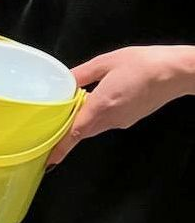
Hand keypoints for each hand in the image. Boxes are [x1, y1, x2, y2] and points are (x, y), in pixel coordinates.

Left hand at [48, 45, 194, 165]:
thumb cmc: (141, 64)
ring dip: (79, 124)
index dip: (61, 147)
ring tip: (64, 115)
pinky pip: (106, 122)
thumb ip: (82, 74)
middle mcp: (112, 119)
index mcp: (102, 105)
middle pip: (83, 131)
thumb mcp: (104, 62)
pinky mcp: (131, 118)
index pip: (76, 132)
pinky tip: (89, 103)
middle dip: (66, 135)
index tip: (50, 159)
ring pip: (94, 127)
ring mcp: (123, 121)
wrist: (175, 72)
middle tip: (48, 134)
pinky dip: (94, 117)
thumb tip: (65, 80)